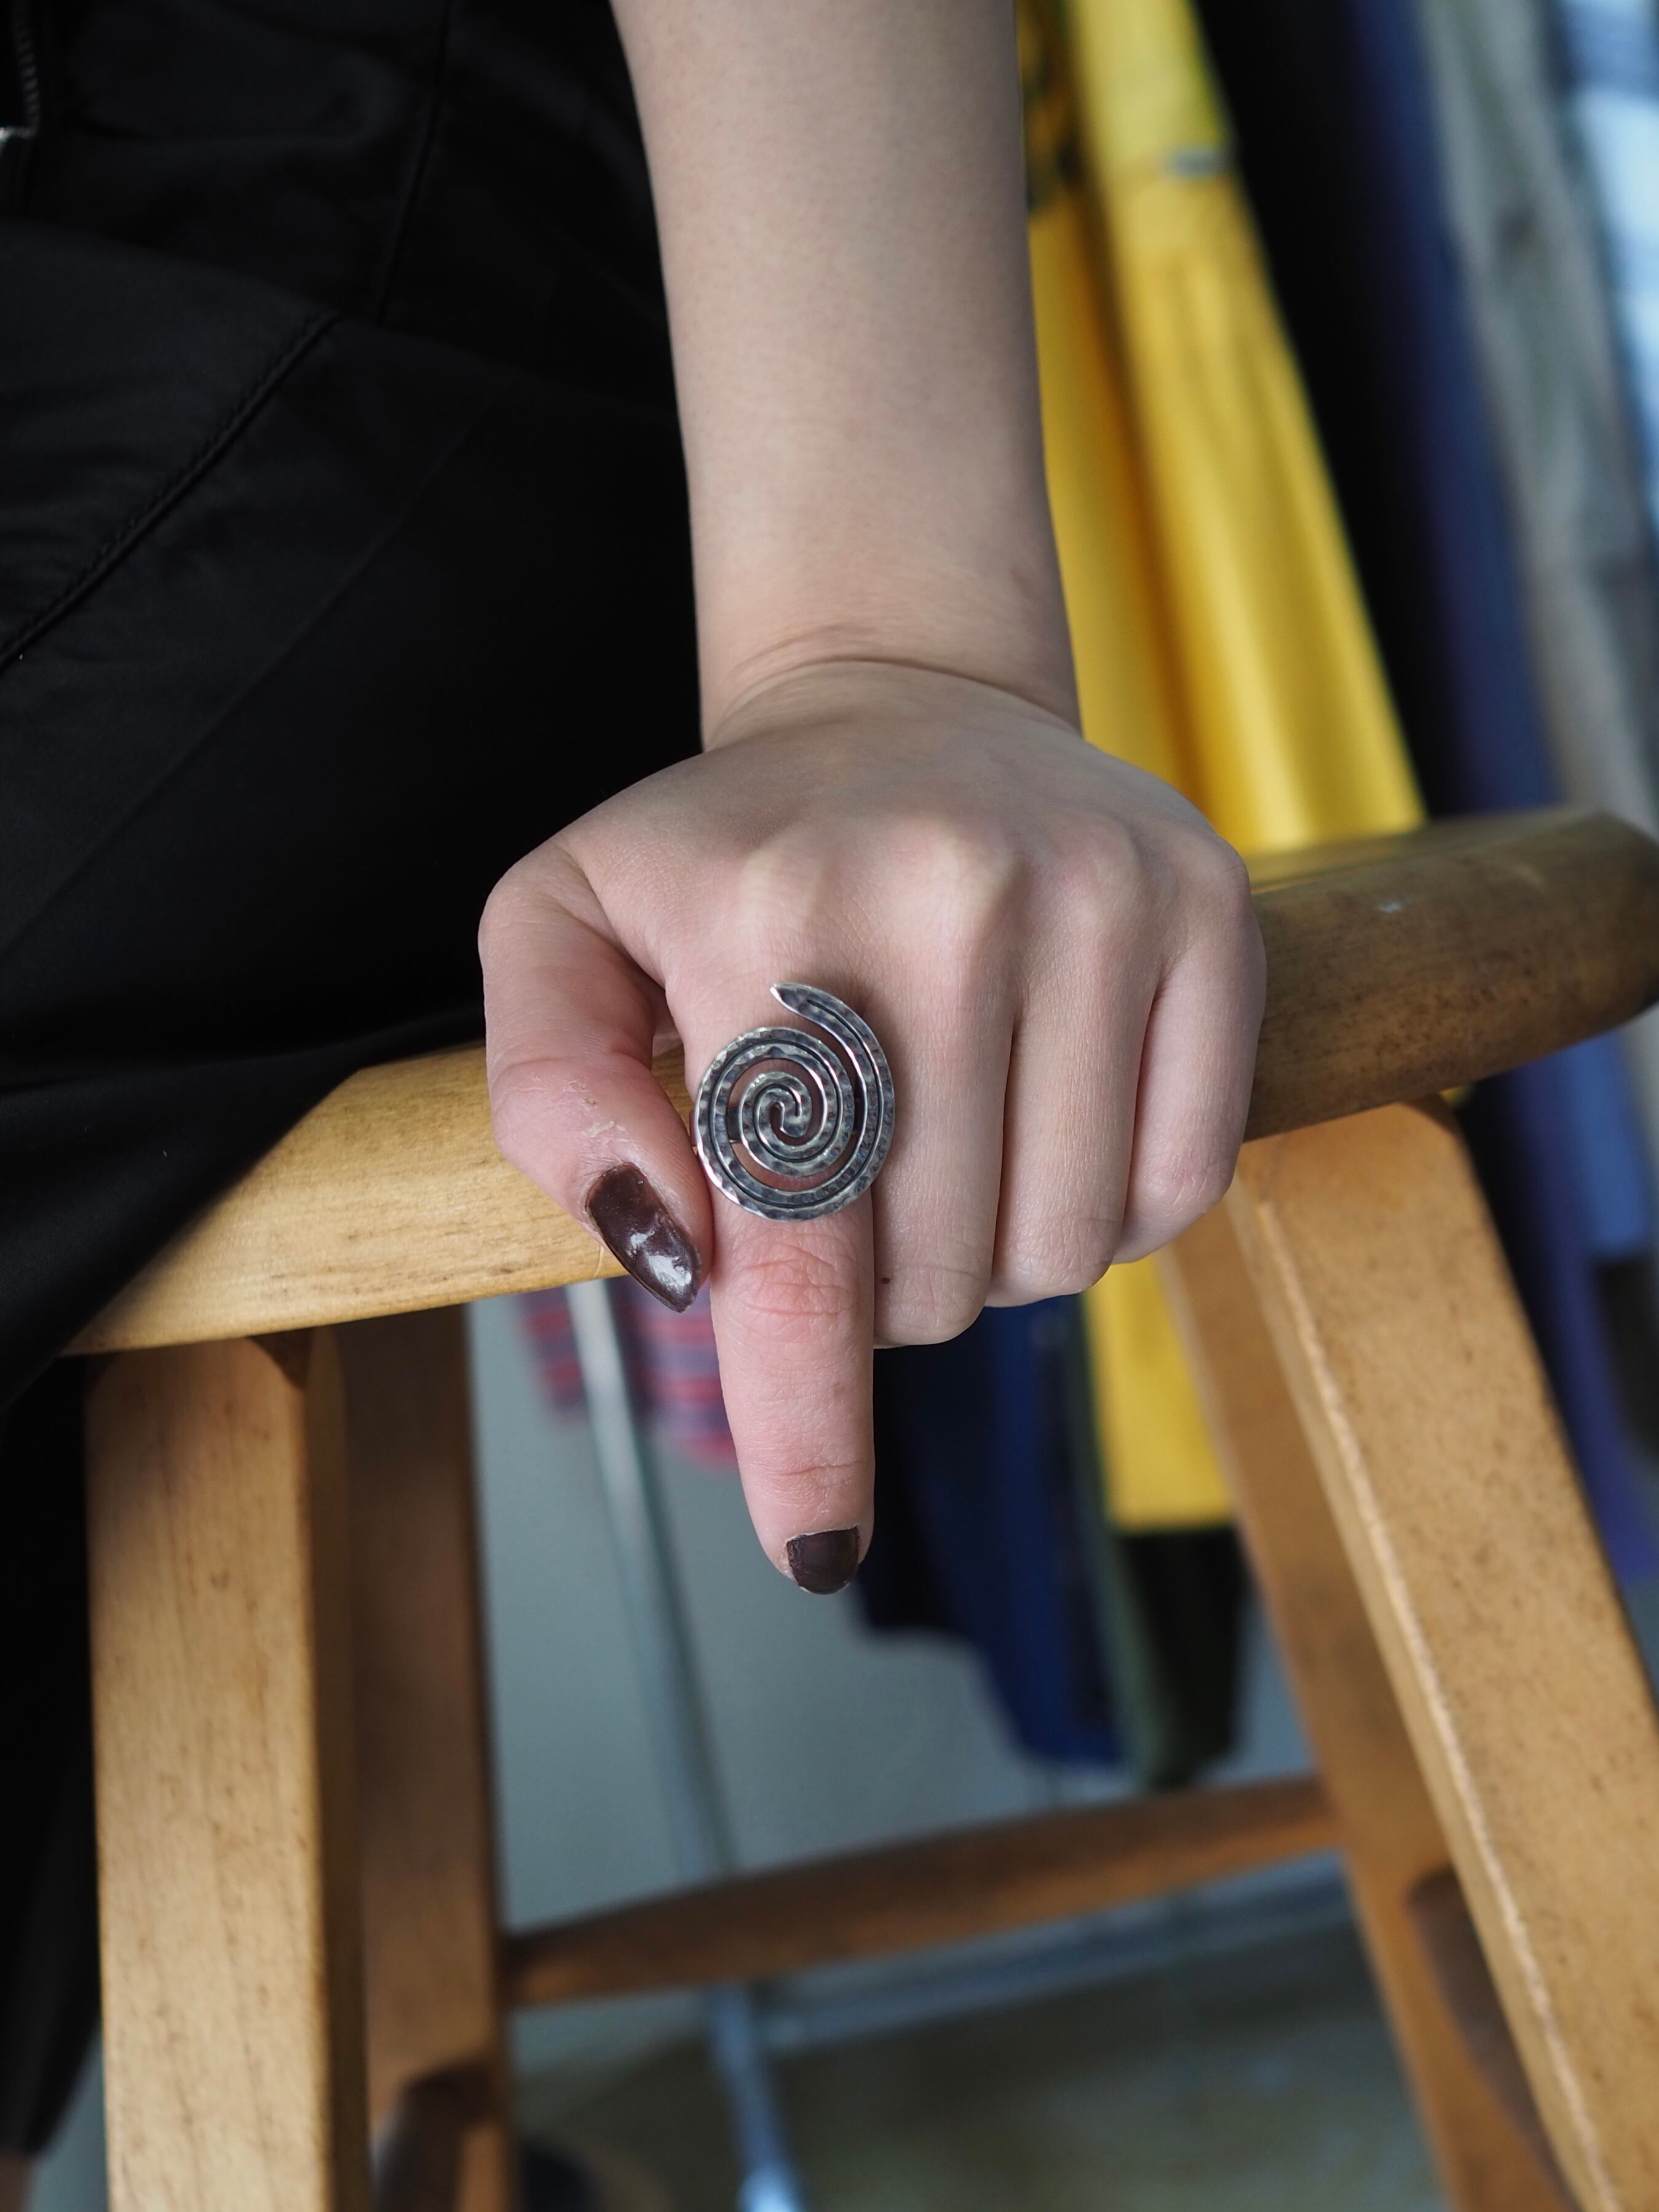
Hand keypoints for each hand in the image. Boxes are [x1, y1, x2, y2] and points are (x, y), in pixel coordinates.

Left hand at [481, 661, 1263, 1590]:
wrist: (903, 706)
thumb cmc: (726, 852)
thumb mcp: (560, 928)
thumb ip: (553, 1095)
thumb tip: (668, 1250)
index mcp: (768, 911)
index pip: (796, 1241)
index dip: (804, 1424)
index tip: (814, 1551)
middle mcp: (953, 899)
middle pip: (931, 1273)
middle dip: (876, 1288)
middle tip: (852, 1185)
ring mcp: (1104, 900)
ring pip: (1060, 1248)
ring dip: (987, 1255)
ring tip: (941, 1139)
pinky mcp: (1215, 913)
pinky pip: (1178, 1184)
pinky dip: (1102, 1210)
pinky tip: (1040, 1122)